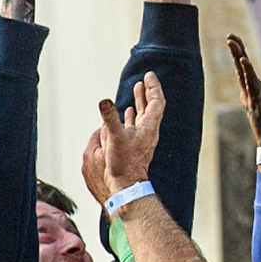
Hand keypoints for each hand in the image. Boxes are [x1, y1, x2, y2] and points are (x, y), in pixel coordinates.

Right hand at [90, 72, 165, 202]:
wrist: (126, 186)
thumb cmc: (123, 164)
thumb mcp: (115, 138)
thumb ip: (110, 119)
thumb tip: (104, 101)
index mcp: (148, 127)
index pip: (156, 102)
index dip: (153, 87)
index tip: (148, 76)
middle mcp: (148, 131)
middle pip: (151, 106)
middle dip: (147, 92)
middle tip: (144, 80)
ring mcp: (142, 138)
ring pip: (143, 115)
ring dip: (140, 102)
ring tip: (137, 90)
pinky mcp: (135, 145)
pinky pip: (135, 125)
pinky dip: (131, 116)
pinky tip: (126, 114)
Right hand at [229, 34, 260, 150]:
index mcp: (256, 90)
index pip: (246, 68)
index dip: (241, 52)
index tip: (235, 38)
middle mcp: (250, 93)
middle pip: (241, 67)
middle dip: (236, 51)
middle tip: (230, 36)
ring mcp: (252, 99)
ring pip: (243, 74)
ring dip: (238, 57)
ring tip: (232, 42)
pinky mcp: (257, 105)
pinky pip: (251, 85)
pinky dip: (247, 72)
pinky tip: (244, 61)